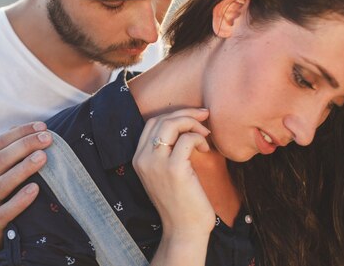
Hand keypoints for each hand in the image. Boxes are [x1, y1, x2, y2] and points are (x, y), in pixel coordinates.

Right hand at [0, 122, 52, 264]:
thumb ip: (3, 158)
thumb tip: (23, 130)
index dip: (19, 133)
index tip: (42, 127)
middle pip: (0, 159)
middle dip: (25, 145)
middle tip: (47, 138)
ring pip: (2, 183)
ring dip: (23, 168)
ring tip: (43, 157)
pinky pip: (5, 212)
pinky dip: (20, 200)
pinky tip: (36, 190)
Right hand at [132, 108, 215, 239]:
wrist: (183, 230)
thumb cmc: (180, 202)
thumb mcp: (164, 173)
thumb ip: (165, 152)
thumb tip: (183, 126)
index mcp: (138, 158)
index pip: (151, 123)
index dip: (173, 114)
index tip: (192, 117)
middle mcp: (143, 158)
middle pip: (161, 119)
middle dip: (185, 113)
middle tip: (204, 117)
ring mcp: (156, 163)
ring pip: (172, 124)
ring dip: (192, 123)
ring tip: (205, 133)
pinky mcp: (174, 169)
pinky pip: (187, 139)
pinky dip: (199, 138)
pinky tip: (205, 149)